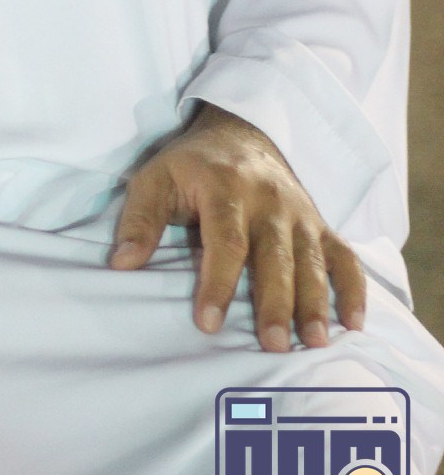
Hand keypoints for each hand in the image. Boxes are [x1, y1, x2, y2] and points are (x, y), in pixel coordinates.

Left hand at [110, 103, 365, 351]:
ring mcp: (299, 213)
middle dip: (275, 302)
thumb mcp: (155, 178)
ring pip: (312, 261)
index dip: (217, 283)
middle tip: (273, 344)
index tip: (208, 323)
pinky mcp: (320, 223)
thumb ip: (139, 220)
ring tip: (314, 341)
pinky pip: (344, 255)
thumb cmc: (192, 166)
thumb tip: (121, 264)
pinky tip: (354, 322)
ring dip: (315, 302)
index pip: (225, 241)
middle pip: (275, 256)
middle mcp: (269, 201)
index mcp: (226, 189)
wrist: (241, 130)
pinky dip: (354, 288)